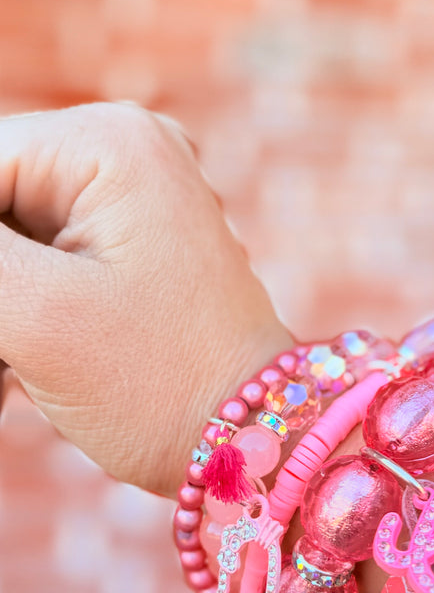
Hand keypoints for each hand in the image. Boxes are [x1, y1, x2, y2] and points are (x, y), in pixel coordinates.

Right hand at [0, 102, 292, 496]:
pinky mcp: (130, 259)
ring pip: (10, 251)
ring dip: (2, 319)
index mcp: (106, 142)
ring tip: (19, 371)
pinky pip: (42, 275)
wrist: (251, 449)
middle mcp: (125, 157)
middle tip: (14, 352)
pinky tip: (18, 382)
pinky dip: (17, 327)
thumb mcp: (33, 316)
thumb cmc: (160, 386)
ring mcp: (132, 209)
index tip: (6, 319)